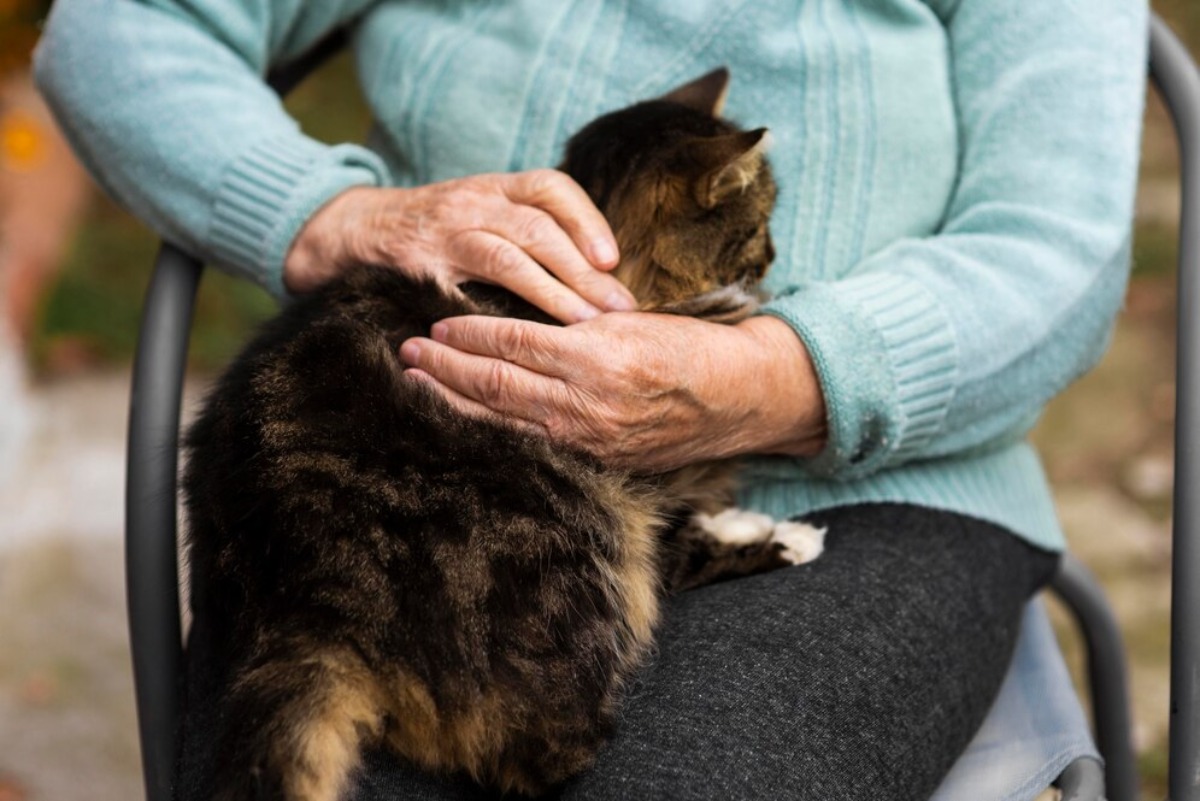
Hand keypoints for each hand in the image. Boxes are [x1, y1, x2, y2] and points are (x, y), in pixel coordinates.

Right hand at [284, 171, 635, 322]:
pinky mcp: (419, 269)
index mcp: (494, 187)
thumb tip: (600, 276)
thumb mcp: (482, 211)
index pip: (551, 188)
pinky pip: (461, 294)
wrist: (355, 229)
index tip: (613, 259)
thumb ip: (530, 231)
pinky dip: (492, 317)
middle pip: (539, 227)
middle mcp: (472, 202)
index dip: (586, 220)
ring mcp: (445, 233)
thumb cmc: (437, 231)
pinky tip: (518, 342)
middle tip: (619, 306)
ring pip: (508, 257)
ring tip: (586, 324)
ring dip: (553, 292)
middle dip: (583, 269)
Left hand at [398, 313, 826, 471]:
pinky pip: (530, 445)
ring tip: (419, 385)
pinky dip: (492, 430)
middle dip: (444, 369)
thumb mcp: (633, 320)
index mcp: (597, 356)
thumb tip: (517, 318)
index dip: (468, 332)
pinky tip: (468, 420)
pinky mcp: (595, 461)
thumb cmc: (689, 349)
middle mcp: (587, 402)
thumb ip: (575, 322)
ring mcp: (588, 439)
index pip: (513, 341)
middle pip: (495, 384)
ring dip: (454, 402)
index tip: (437, 324)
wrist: (738, 399)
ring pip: (503, 420)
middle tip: (407, 353)